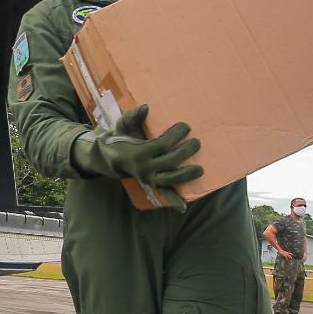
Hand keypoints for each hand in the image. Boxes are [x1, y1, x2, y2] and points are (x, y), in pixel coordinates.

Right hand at [73, 104, 202, 207]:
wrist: (112, 159)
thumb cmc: (121, 138)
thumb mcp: (123, 126)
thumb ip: (132, 116)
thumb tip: (145, 107)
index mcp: (139, 153)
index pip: (162, 145)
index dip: (176, 135)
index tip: (186, 127)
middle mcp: (145, 168)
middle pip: (170, 162)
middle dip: (186, 152)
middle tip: (197, 142)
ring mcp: (150, 178)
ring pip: (170, 180)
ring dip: (186, 176)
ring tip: (200, 169)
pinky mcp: (153, 184)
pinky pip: (164, 193)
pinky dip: (174, 201)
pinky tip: (184, 206)